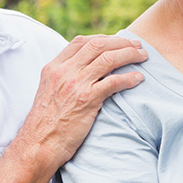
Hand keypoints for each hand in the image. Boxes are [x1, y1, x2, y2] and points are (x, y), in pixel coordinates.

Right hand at [21, 35, 146, 164]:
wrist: (38, 145)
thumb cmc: (46, 123)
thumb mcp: (49, 92)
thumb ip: (64, 78)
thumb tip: (85, 70)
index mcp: (53, 67)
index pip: (81, 42)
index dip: (103, 38)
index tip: (117, 41)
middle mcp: (64, 71)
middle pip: (98, 45)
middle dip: (121, 42)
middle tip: (137, 45)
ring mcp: (76, 84)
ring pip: (109, 59)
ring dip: (130, 55)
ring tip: (143, 57)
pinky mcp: (87, 100)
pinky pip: (114, 82)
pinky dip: (129, 77)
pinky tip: (139, 78)